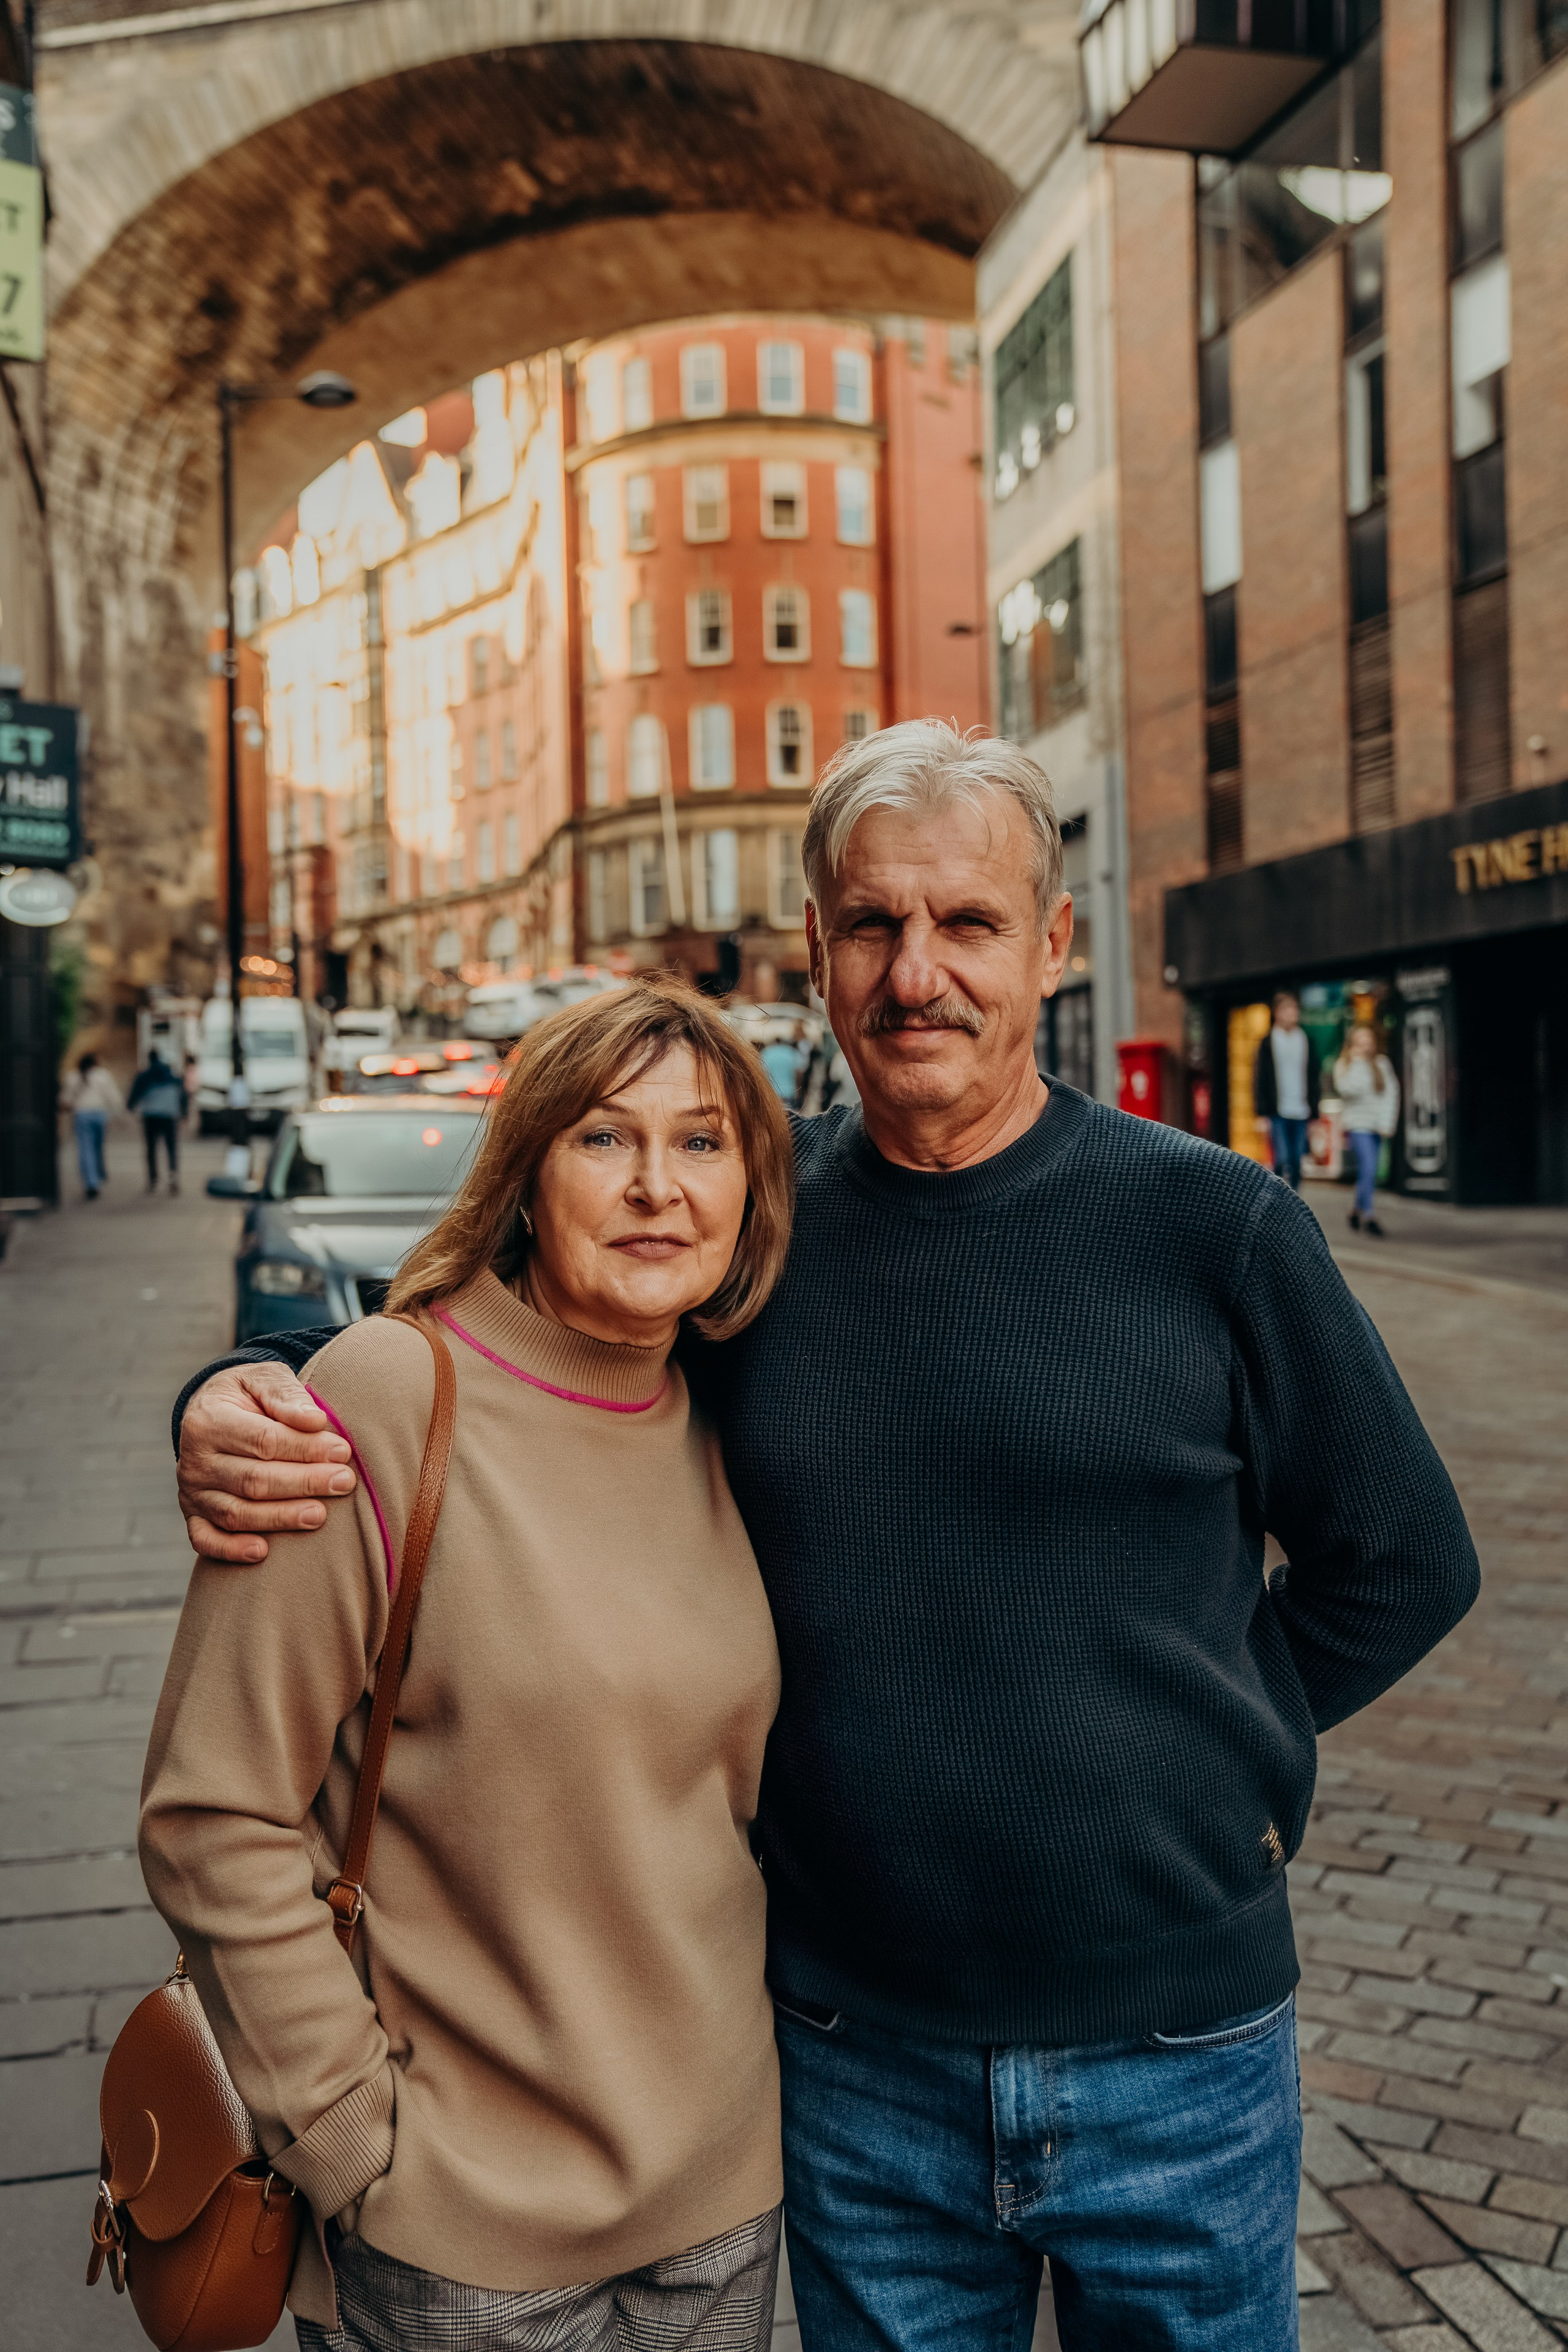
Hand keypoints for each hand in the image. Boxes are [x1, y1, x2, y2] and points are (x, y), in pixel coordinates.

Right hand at [178, 1366, 356, 1564]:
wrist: (212, 1410)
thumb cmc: (248, 1395)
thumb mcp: (263, 1379)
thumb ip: (287, 1395)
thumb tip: (315, 1420)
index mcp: (208, 1420)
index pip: (264, 1440)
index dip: (306, 1448)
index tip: (343, 1451)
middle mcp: (194, 1460)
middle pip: (253, 1480)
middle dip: (303, 1483)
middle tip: (344, 1482)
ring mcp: (191, 1492)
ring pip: (236, 1513)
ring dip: (280, 1518)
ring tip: (320, 1516)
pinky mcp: (193, 1515)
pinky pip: (206, 1540)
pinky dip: (231, 1550)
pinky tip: (263, 1552)